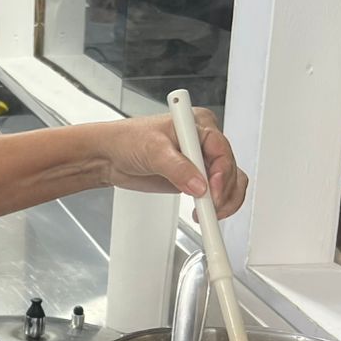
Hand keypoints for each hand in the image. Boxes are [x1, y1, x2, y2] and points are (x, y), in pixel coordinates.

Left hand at [100, 105, 247, 218]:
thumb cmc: (128, 140)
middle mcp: (205, 142)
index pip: (222, 150)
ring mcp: (201, 161)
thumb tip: (200, 186)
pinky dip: (216, 205)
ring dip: (224, 201)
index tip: (213, 192)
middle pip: (230, 169)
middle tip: (208, 209)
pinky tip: (204, 213)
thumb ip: (177, 168)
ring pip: (230, 182)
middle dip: (223, 191)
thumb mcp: (153, 151)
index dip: (222, 173)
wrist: (110, 156)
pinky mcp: (195, 177)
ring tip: (207, 214)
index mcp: (199, 125)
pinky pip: (217, 192)